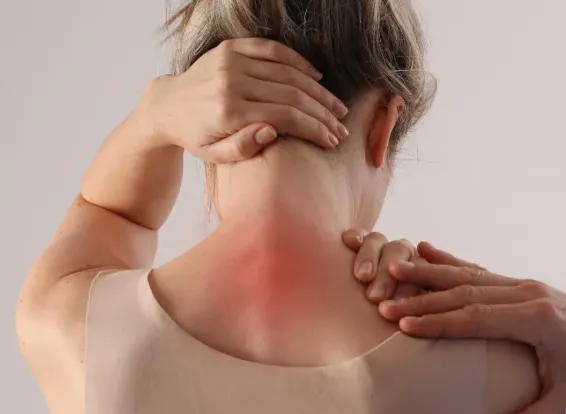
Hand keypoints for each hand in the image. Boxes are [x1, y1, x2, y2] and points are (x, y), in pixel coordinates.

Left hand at [143, 38, 348, 162]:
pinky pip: (272, 50)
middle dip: (322, 113)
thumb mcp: (216, 155)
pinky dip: (297, 62)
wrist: (167, 106)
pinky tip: (316, 78)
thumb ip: (244, 147)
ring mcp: (231, 61)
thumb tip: (273, 131)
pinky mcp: (231, 48)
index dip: (314, 129)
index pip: (286, 117)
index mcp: (229, 111)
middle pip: (292, 94)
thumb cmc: (196, 137)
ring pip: (287, 73)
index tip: (332, 141)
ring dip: (317, 91)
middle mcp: (231, 82)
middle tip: (341, 128)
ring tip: (336, 108)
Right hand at [346, 235, 565, 413]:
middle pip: (466, 293)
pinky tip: (426, 250)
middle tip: (387, 306)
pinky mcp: (525, 285)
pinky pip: (481, 270)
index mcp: (536, 319)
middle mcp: (530, 294)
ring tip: (395, 268)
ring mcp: (527, 285)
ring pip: (469, 276)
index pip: (476, 318)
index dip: (438, 322)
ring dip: (430, 273)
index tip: (403, 326)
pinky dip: (451, 261)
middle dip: (423, 300)